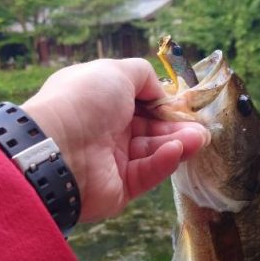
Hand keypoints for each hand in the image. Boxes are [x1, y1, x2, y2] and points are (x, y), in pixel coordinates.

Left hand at [22, 58, 207, 221]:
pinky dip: (163, 161)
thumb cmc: (83, 102)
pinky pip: (147, 173)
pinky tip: (178, 150)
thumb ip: (144, 76)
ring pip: (152, 151)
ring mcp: (112, 161)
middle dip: (177, 126)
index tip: (184, 104)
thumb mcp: (115, 72)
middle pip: (150, 129)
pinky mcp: (120, 188)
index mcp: (100, 102)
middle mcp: (106, 130)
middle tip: (202, 127)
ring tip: (199, 138)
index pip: (139, 104)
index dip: (162, 104)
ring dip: (177, 142)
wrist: (57, 150)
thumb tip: (161, 91)